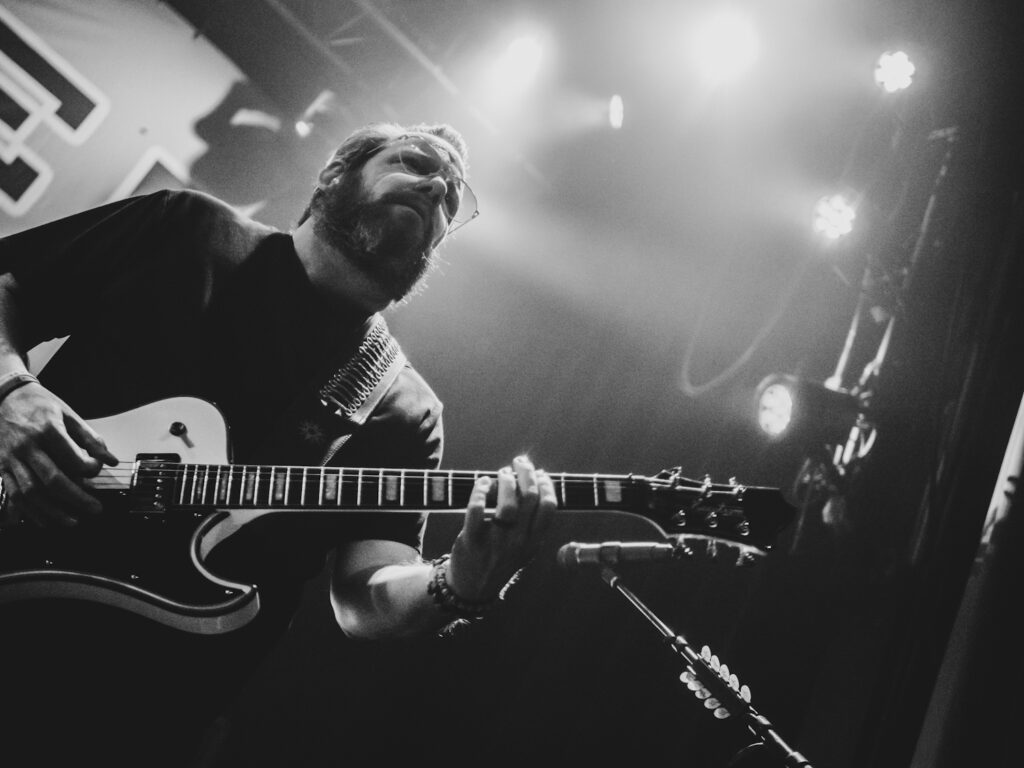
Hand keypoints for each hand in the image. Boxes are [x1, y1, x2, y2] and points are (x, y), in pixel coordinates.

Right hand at [0, 381, 116, 526]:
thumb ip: (90, 438)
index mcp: (46, 430)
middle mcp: (27, 447)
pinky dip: (30, 511)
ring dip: (53, 512)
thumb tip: (111, 460)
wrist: (2, 397)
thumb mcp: (68, 414)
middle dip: (76, 499)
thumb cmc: (39, 405)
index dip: (90, 470)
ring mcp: (11, 459)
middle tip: (96, 509)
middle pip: (52, 481)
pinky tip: (46, 520)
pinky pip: (15, 494)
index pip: (73, 460)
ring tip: (73, 521)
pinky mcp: (1, 467)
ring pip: (31, 493)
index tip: (97, 470)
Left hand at [446, 455, 556, 601]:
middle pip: (530, 498)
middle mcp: (518, 541)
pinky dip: (480, 490)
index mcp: (534, 541)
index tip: (539, 472)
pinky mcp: (472, 540)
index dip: (546, 483)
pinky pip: (476, 509)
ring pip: (507, 503)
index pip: (549, 506)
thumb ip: (532, 519)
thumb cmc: (500, 559)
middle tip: (519, 462)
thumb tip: (536, 481)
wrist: (473, 588)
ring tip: (502, 474)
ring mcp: (496, 542)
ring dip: (505, 481)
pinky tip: (482, 483)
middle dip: (526, 473)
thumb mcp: (525, 546)